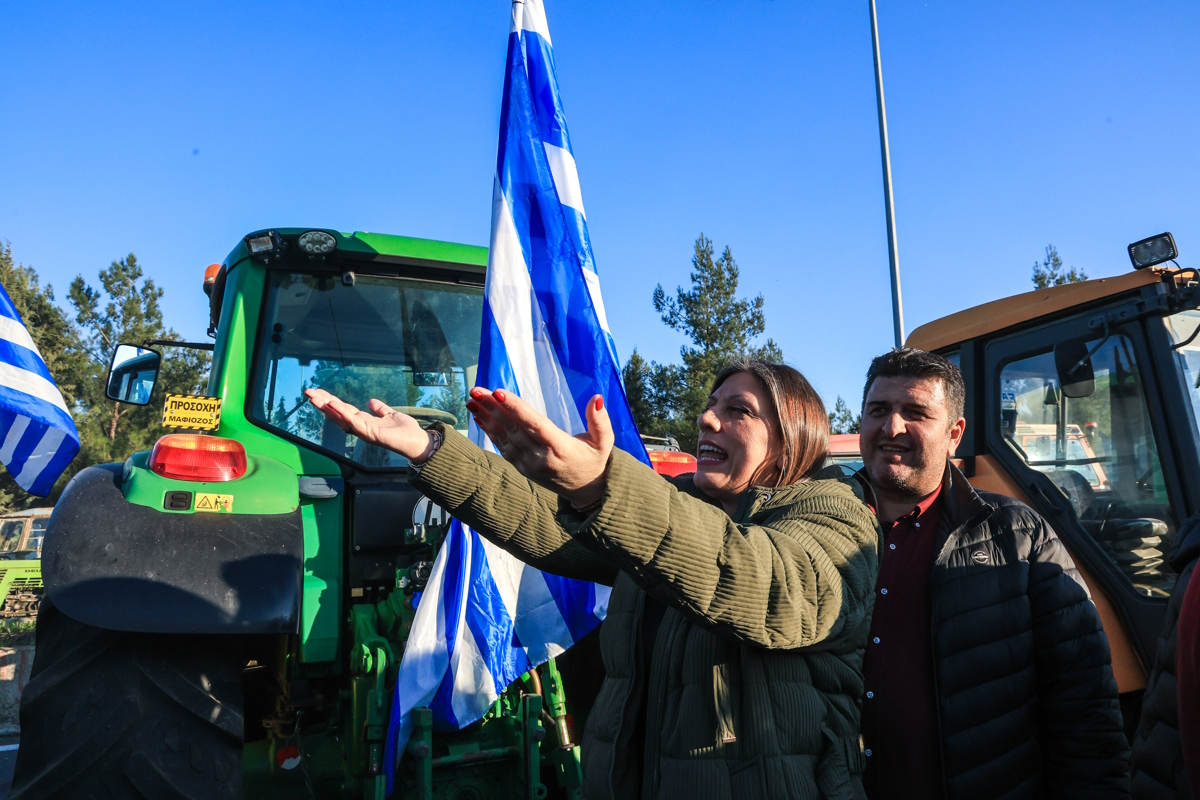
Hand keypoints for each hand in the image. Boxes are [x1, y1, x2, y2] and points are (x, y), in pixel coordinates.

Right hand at [305, 388, 435, 461]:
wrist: (417, 442)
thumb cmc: (405, 431)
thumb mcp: (390, 415)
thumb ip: (380, 409)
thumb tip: (370, 401)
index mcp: (364, 421)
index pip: (343, 409)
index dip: (330, 401)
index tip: (317, 392)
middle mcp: (361, 426)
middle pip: (337, 413)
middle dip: (322, 403)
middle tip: (307, 392)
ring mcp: (364, 430)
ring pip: (341, 417)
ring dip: (327, 407)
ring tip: (314, 397)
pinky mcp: (371, 433)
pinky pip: (354, 422)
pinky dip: (343, 413)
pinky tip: (333, 405)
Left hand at [467, 388, 612, 506]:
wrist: (586, 492)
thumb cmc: (595, 460)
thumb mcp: (604, 442)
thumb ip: (600, 421)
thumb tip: (596, 397)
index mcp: (560, 448)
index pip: (535, 425)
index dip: (516, 408)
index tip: (498, 392)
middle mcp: (541, 457)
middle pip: (514, 428)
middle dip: (493, 408)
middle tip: (476, 390)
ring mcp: (529, 465)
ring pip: (504, 437)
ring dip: (486, 417)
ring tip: (472, 399)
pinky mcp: (522, 468)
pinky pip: (503, 447)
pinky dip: (490, 431)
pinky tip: (479, 416)